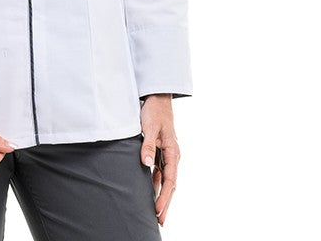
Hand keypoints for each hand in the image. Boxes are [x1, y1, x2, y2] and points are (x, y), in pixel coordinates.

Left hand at [139, 94, 179, 226]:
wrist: (157, 98)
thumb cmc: (155, 111)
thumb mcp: (150, 127)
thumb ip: (148, 146)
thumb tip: (147, 164)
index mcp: (173, 152)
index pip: (170, 180)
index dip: (164, 197)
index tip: (158, 210)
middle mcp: (172, 156)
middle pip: (170, 184)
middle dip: (165, 202)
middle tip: (160, 220)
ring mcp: (167, 154)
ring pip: (165, 180)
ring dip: (160, 195)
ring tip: (155, 212)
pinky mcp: (160, 151)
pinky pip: (159, 172)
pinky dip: (155, 183)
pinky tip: (150, 192)